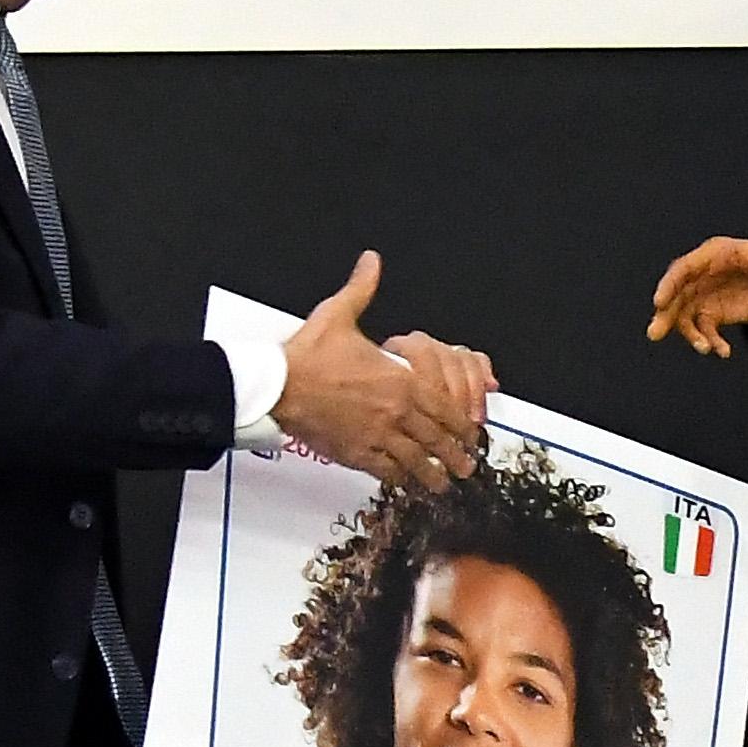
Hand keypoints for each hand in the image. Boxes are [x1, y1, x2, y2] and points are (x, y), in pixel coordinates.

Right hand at [273, 253, 489, 490]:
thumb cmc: (307, 354)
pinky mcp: (354, 454)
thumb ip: (362, 290)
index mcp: (399, 380)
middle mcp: (394, 412)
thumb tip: (371, 261)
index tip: (470, 434)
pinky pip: (385, 471)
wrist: (277, 386)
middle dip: (454, 455)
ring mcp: (375, 436)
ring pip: (414, 461)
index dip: (461, 424)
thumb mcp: (339, 314)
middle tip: (466, 468)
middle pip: (435, 439)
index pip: (443, 407)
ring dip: (432, 474)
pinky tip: (406, 484)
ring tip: (443, 484)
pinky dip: (399, 479)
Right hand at [649, 236, 747, 356]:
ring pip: (685, 315)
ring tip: (704, 349)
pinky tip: (724, 352)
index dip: (670, 283)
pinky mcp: (713, 315)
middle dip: (666, 314)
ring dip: (688, 334)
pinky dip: (710, 341)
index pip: (686, 267)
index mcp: (716, 254)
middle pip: (677, 294)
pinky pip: (704, 330)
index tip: (659, 302)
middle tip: (655, 333)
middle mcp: (704, 274)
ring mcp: (706, 295)